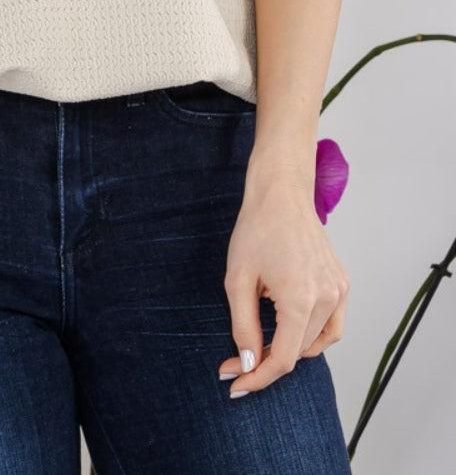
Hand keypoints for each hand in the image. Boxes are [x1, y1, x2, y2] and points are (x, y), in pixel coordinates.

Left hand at [218, 169, 349, 396]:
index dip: (257, 377)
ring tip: (263, 340)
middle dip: (265, 362)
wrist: (282, 194)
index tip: (235, 384)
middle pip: (297, 352)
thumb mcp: (237, 279)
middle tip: (235, 360)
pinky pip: (332, 326)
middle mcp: (327, 299)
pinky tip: (291, 328)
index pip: (282, 359)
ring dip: (290, 349)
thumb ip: (243, 326)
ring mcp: (340, 291)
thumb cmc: (256, 230)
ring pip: (317, 343)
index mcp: (300, 299)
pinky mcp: (343, 284)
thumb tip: (249, 364)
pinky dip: (313, 336)